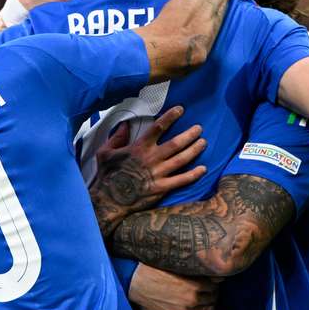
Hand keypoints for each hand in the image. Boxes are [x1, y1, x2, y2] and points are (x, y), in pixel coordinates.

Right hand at [91, 106, 206, 238]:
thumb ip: (116, 137)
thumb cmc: (106, 175)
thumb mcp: (105, 152)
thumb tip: (124, 125)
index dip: (170, 117)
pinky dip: (194, 174)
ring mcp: (158, 174)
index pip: (158, 127)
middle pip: (176, 143)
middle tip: (199, 128)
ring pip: (182, 159)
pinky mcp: (162, 188)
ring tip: (203, 143)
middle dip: (190, 134)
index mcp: (139, 147)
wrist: (109, 200)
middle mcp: (151, 158)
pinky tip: (203, 169)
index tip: (180, 109)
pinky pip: (182, 180)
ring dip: (194, 150)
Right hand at [129, 264, 218, 309]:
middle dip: (212, 295)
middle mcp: (192, 298)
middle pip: (211, 298)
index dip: (213, 284)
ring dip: (209, 307)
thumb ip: (192, 269)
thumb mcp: (175, 265)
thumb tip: (207, 270)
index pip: (213, 286)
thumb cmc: (152, 270)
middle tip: (210, 293)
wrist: (135, 282)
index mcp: (193, 283)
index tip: (212, 283)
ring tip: (207, 304)